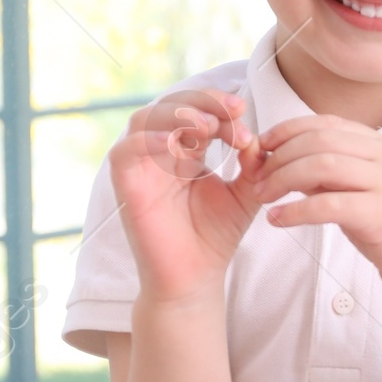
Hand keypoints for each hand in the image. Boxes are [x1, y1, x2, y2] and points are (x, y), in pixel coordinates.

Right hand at [107, 88, 263, 303]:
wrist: (195, 278)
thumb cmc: (215, 238)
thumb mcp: (246, 195)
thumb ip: (254, 165)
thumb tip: (257, 138)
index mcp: (187, 151)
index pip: (198, 111)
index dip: (220, 107)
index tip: (245, 117)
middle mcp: (161, 153)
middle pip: (172, 106)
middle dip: (204, 103)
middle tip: (232, 112)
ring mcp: (142, 167)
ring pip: (145, 119)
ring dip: (176, 114)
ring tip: (208, 126)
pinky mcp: (126, 185)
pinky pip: (125, 151)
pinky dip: (146, 140)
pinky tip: (175, 145)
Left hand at [254, 115, 381, 305]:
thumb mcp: (359, 194)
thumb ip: (327, 175)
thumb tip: (283, 161)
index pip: (325, 123)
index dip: (287, 131)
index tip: (261, 147)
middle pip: (319, 141)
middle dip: (279, 157)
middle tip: (256, 178)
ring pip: (321, 165)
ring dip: (283, 179)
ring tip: (262, 197)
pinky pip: (328, 204)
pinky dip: (296, 210)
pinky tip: (277, 220)